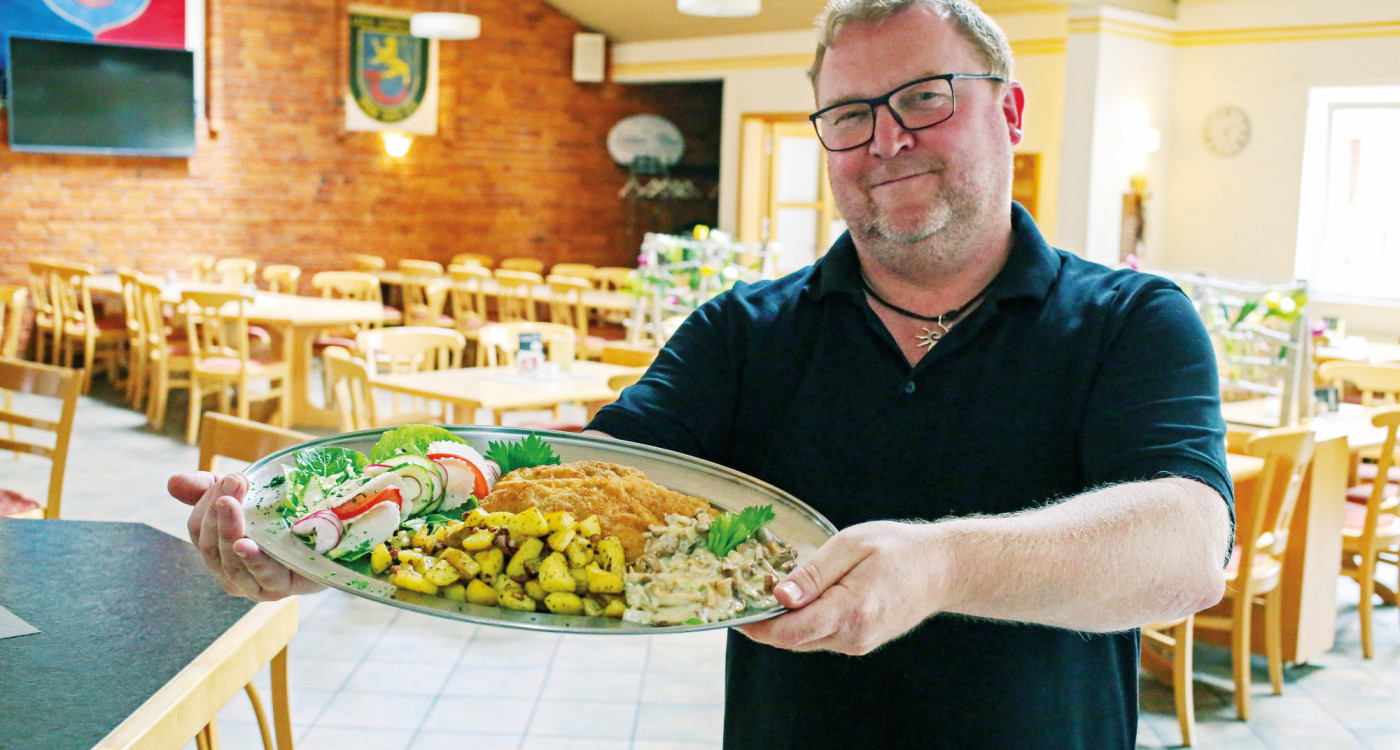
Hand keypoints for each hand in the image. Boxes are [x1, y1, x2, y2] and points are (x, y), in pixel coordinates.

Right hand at [170, 471, 324, 600]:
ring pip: (231, 563)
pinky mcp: (284, 588)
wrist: (331, 532)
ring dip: (228, 531)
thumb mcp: (246, 496)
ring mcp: (256, 585)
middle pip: (210, 547)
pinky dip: (254, 561)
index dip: (207, 504)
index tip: (231, 478)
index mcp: (216, 550)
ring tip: (230, 504)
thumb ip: (209, 488)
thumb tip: (172, 482)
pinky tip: (246, 544)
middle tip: (234, 481)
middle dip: (218, 513)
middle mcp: (230, 572)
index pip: (197, 529)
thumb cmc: (280, 515)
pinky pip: (264, 577)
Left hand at [737, 520, 952, 655]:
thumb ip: (814, 573)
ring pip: (803, 640)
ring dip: (782, 622)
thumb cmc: (899, 550)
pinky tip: (797, 599)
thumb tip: (780, 595)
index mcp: (850, 611)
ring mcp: (857, 643)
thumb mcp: (852, 546)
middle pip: (791, 639)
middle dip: (763, 622)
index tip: (733, 610)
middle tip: (740, 594)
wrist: (942, 570)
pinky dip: (802, 622)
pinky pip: (819, 637)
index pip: (789, 631)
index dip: (756, 624)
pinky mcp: (859, 642)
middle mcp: (853, 636)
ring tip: (764, 591)